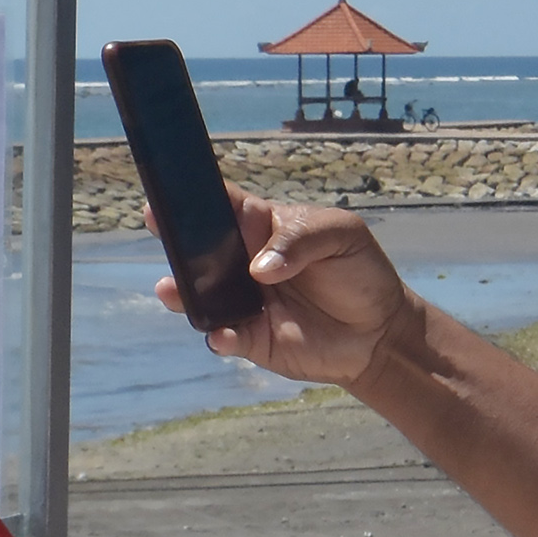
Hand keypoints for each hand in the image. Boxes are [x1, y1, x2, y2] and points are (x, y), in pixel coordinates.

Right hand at [151, 191, 420, 391]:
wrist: (379, 330)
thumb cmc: (359, 271)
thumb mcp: (342, 235)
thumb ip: (301, 239)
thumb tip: (260, 268)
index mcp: (262, 227)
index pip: (223, 206)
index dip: (194, 199)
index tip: (168, 197)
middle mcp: (243, 263)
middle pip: (201, 250)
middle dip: (177, 242)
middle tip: (159, 232)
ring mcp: (243, 302)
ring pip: (201, 296)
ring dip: (183, 293)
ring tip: (171, 290)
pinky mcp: (251, 340)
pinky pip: (224, 337)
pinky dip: (218, 337)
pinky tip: (221, 334)